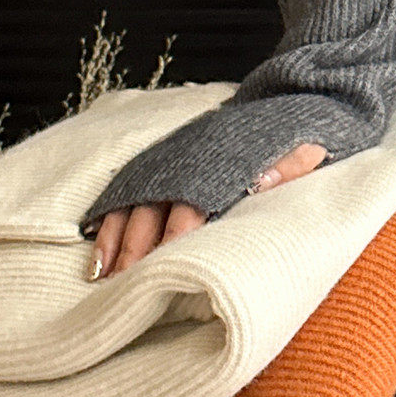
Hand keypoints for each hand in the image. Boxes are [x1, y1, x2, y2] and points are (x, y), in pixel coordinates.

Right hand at [88, 140, 329, 278]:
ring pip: (129, 209)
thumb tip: (272, 176)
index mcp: (214, 170)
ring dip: (115, 244)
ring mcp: (162, 168)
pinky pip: (121, 199)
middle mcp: (180, 168)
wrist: (268, 109)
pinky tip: (98, 257)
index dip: (174, 239)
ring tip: (103, 280)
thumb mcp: (297, 149)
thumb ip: (288, 164)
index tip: (163, 268)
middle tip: (122, 287)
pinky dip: (107, 227)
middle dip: (136, 251)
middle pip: (150, 214)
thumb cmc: (282, 142)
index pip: (188, 209)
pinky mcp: (151, 169)